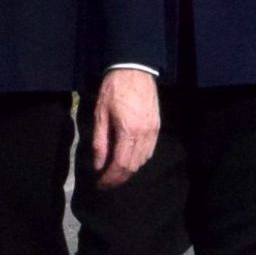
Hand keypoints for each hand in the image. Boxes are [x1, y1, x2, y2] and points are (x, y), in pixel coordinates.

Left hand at [85, 68, 160, 190]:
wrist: (134, 70)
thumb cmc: (113, 90)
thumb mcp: (100, 115)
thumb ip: (99, 142)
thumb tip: (98, 166)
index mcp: (128, 132)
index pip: (120, 165)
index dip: (110, 178)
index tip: (100, 184)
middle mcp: (144, 135)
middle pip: (133, 166)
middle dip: (119, 178)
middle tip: (106, 182)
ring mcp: (153, 131)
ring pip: (143, 160)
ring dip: (129, 170)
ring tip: (115, 172)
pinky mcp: (157, 127)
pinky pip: (150, 151)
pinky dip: (139, 160)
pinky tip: (129, 159)